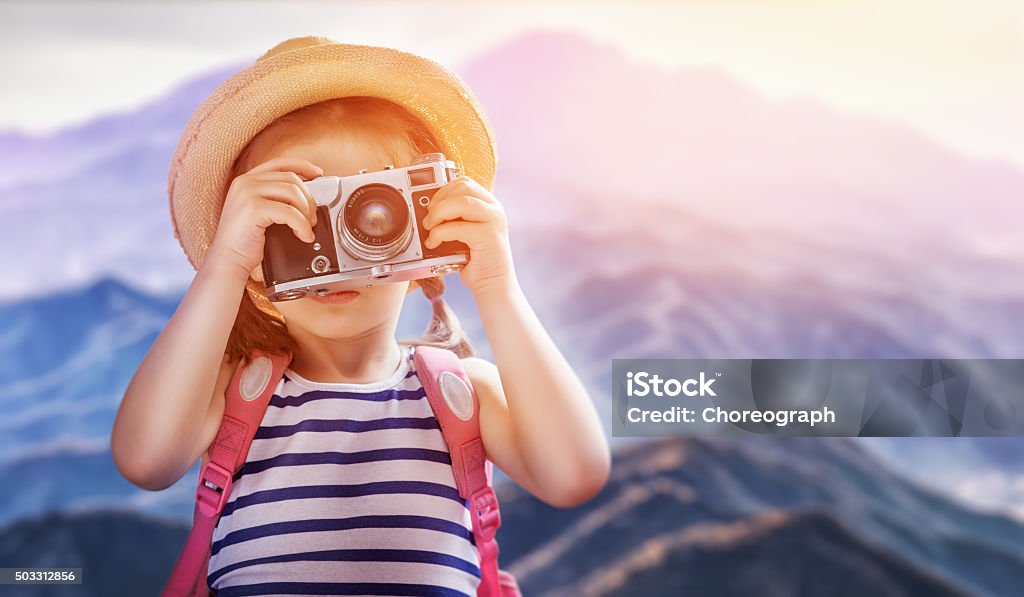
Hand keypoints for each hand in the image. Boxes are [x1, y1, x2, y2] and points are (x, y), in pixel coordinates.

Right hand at [205, 157, 321, 281]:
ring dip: (306, 212)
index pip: (280, 163)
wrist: (228, 260)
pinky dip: (302, 225)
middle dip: (308, 198)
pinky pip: (290, 212)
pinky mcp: (253, 209)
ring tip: (307, 228)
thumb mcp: (259, 212)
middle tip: (312, 217)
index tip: (318, 174)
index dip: (303, 166)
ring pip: (293, 193)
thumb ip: (275, 198)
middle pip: (291, 178)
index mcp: (246, 180)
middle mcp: (245, 182)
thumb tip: (306, 196)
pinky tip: (303, 235)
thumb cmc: (244, 241)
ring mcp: (248, 193)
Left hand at [421, 175, 516, 296]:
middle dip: (439, 200)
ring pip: (460, 202)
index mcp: (489, 204)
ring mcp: (493, 221)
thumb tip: (428, 210)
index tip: (431, 206)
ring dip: (438, 213)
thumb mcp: (465, 232)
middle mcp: (494, 209)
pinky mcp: (488, 237)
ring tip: (430, 228)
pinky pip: (457, 227)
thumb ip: (455, 218)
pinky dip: (439, 234)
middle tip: (429, 218)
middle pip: (462, 187)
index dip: (443, 190)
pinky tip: (434, 243)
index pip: (464, 183)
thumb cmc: (476, 260)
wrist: (494, 285)